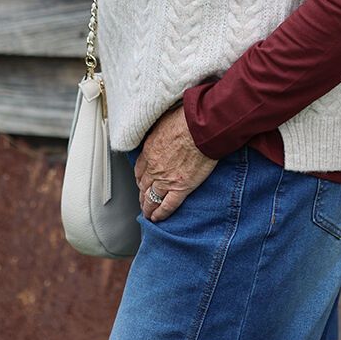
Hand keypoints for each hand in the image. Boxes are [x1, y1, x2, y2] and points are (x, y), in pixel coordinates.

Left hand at [134, 102, 217, 221]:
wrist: (201, 128)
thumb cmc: (187, 120)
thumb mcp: (164, 121)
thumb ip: (160, 130)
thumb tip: (162, 129)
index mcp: (149, 151)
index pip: (139, 170)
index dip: (140, 179)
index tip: (141, 182)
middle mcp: (154, 167)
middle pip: (144, 186)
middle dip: (142, 195)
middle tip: (143, 201)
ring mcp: (166, 179)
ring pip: (152, 198)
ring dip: (148, 208)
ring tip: (148, 214)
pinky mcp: (181, 187)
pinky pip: (168, 205)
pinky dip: (161, 213)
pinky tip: (158, 218)